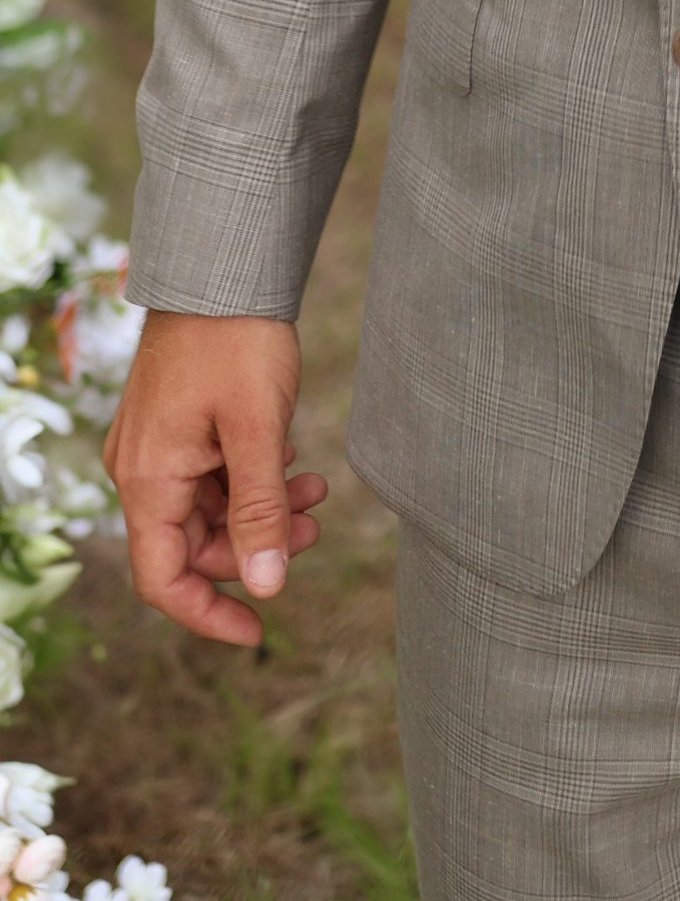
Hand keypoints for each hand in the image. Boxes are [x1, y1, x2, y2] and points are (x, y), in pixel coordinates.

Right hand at [103, 310, 325, 647]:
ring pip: (208, 507)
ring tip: (316, 495)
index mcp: (148, 480)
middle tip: (314, 526)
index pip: (163, 579)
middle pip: (192, 544)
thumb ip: (259, 512)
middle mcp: (141, 469)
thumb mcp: (257, 431)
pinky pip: (210, 474)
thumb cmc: (236, 342)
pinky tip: (291, 463)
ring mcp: (157, 446)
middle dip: (254, 547)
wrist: (223, 268)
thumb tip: (266, 586)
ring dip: (261, 510)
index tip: (257, 632)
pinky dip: (251, 479)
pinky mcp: (177, 424)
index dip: (208, 613)